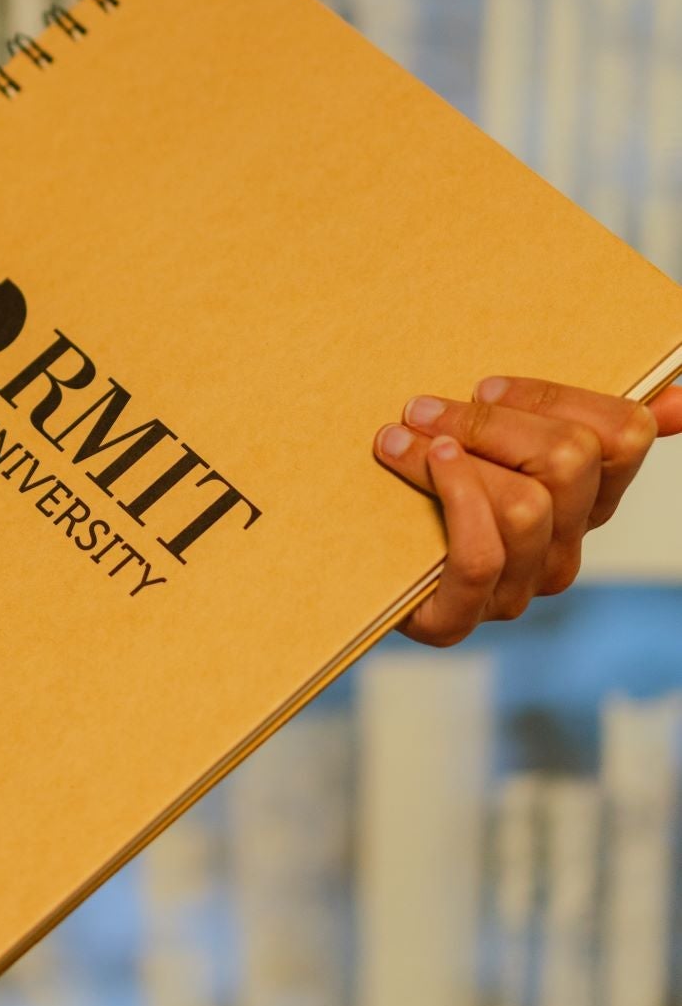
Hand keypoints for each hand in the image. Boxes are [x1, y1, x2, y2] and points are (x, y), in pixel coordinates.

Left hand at [373, 376, 681, 647]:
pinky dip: (450, 498)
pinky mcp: (461, 618)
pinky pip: (480, 556)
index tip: (488, 387)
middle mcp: (564, 549)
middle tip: (427, 409)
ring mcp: (517, 588)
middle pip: (572, 461)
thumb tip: (676, 399)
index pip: (625, 435)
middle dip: (493, 423)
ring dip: (457, 457)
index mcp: (588, 501)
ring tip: (402, 437)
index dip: (556, 398)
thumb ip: (579, 418)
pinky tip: (415, 465)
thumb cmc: (432, 491)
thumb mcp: (499, 449)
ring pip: (526, 505)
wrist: (356, 565)